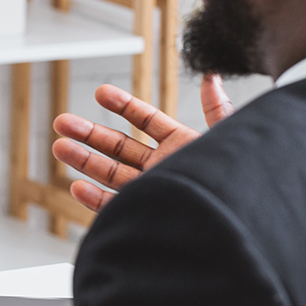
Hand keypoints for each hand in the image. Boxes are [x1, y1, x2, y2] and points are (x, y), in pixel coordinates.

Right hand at [52, 74, 234, 212]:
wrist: (245, 228)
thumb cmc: (244, 181)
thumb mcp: (230, 139)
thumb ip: (218, 110)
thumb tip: (212, 77)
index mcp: (182, 145)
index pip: (146, 121)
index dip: (123, 105)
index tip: (100, 93)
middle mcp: (164, 168)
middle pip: (119, 146)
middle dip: (89, 133)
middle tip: (63, 122)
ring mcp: (154, 191)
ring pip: (111, 173)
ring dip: (84, 160)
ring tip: (60, 147)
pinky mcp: (149, 216)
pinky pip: (116, 207)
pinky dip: (94, 199)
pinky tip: (77, 187)